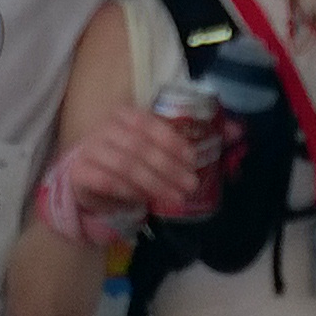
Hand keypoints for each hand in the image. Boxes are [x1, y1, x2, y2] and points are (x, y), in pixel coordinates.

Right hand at [54, 105, 209, 215]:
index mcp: (125, 115)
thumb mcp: (156, 150)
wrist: (87, 182)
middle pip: (141, 146)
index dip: (172, 141)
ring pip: (126, 165)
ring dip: (155, 183)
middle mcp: (105, 128)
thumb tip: (236, 131)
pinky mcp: (79, 172)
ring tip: (177, 198)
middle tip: (191, 185)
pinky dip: (128, 190)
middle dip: (169, 167)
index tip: (193, 160)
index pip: (150, 124)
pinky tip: (145, 200)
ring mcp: (89, 149)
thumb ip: (189, 141)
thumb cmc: (126, 162)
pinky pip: (106, 180)